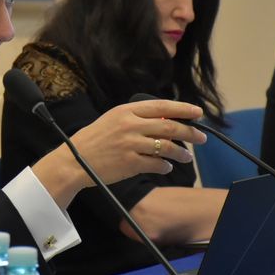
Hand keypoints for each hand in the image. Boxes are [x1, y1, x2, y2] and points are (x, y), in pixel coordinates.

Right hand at [32, 99, 205, 207]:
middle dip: (190, 132)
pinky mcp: (130, 163)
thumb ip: (136, 118)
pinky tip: (166, 167)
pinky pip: (156, 165)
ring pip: (166, 147)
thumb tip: (165, 121)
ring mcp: (130, 144)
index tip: (197, 112)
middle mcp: (130, 125)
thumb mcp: (112, 120)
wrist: (73, 161)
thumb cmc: (93, 140)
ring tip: (187, 157)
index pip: (162, 106)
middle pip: (169, 126)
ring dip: (181, 153)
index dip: (183, 109)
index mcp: (125, 111)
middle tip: (201, 138)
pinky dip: (165, 166)